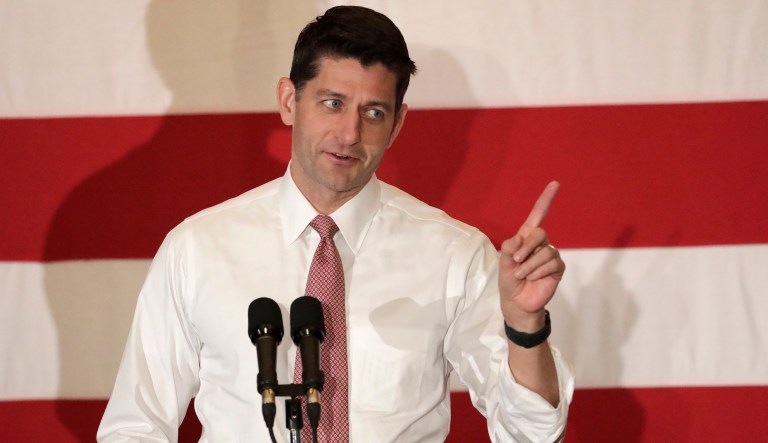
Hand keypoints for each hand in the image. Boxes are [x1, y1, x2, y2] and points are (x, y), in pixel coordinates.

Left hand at [499, 181, 564, 327]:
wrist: (517, 302)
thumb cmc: (509, 281)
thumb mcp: (503, 263)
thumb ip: (508, 248)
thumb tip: (519, 237)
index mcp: (526, 238)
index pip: (538, 214)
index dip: (546, 199)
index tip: (555, 184)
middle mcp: (540, 244)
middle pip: (539, 233)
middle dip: (526, 247)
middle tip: (515, 262)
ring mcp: (550, 255)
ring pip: (544, 252)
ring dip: (529, 265)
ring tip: (521, 275)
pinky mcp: (557, 268)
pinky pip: (551, 263)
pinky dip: (538, 271)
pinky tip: (533, 278)